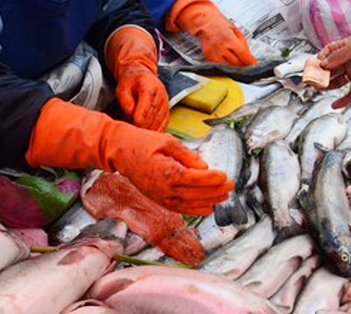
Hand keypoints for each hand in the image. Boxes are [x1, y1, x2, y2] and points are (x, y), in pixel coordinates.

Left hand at [106, 26, 168, 130]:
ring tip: (140, 135)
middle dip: (143, 127)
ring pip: (159, 121)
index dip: (138, 119)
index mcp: (148, 86)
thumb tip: (131, 118)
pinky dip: (157, 130)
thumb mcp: (122, 89)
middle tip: (133, 134)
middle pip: (153, 116)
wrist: (140, 73)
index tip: (133, 127)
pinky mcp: (167, 108)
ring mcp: (165, 102)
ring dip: (150, 130)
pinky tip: (150, 134)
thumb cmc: (131, 81)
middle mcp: (160, 94)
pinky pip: (165, 123)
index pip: (145, 107)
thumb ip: (126, 103)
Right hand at [108, 128, 233, 214]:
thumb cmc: (142, 143)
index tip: (225, 176)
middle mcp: (163, 188)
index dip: (212, 179)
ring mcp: (159, 197)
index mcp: (166, 172)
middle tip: (231, 186)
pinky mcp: (158, 199)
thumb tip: (204, 166)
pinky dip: (194, 209)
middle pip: (195, 194)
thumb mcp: (167, 141)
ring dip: (208, 202)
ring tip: (224, 197)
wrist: (120, 152)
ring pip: (189, 204)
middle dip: (215, 191)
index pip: (195, 179)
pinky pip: (179, 208)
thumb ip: (187, 155)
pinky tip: (207, 207)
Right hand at [165, 0, 255, 65]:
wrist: (204, 22)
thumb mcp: (236, 30)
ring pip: (228, 67)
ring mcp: (213, 54)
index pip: (244, 56)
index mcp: (230, 40)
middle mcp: (221, 48)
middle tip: (248, 64)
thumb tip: (248, 55)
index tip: (253, 63)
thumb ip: (243, 44)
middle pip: (237, 64)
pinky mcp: (208, 57)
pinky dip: (226, 66)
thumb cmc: (219, 24)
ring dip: (235, 67)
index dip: (250, 62)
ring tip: (239, 64)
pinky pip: (220, 66)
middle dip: (244, 65)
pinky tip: (229, 62)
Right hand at [318, 32, 350, 107]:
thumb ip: (338, 56)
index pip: (329, 52)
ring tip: (318, 88)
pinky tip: (334, 105)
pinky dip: (342, 101)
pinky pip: (350, 94)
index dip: (321, 58)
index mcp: (347, 46)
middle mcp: (350, 59)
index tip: (314, 64)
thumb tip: (323, 64)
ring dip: (328, 85)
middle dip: (321, 73)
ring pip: (337, 81)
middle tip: (311, 78)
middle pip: (331, 68)